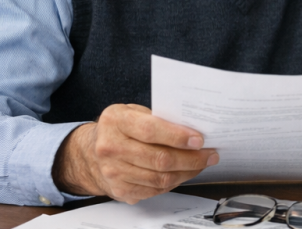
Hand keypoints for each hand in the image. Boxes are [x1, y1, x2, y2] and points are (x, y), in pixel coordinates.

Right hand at [52, 104, 217, 203]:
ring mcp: (113, 172)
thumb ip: (159, 117)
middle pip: (159, 159)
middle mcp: (110, 148)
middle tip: (210, 154)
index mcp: (116, 121)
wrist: (91, 152)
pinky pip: (155, 190)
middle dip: (191, 158)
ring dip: (187, 172)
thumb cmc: (120, 128)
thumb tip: (194, 127)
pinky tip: (184, 173)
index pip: (151, 130)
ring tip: (202, 163)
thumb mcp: (133, 112)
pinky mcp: (120, 190)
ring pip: (160, 178)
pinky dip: (175, 182)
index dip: (178, 136)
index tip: (199, 140)